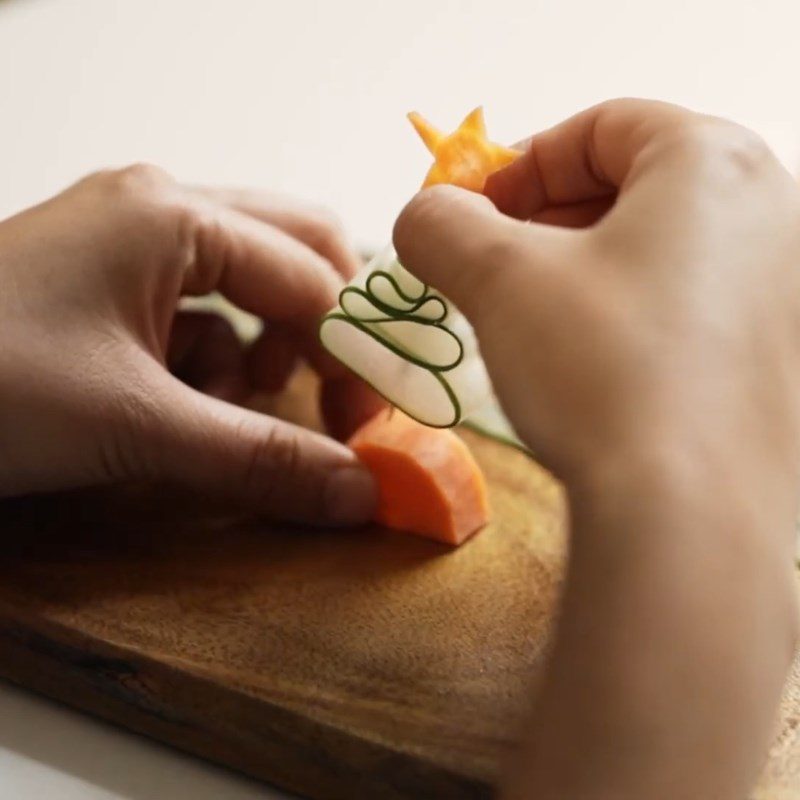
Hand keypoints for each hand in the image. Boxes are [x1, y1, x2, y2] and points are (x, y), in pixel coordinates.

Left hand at [0, 166, 379, 523]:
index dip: (356, 358)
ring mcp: (135, 242)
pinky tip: (185, 404)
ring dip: (266, 351)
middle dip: (324, 335)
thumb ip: (258, 459)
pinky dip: (215, 362)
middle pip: (298, 253)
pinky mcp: (114, 282)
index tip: (374, 429)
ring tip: (235, 406)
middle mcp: (163, 209)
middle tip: (333, 405)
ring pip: (253, 284)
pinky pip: (202, 312)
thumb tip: (357, 495)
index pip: (315, 279)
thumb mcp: (133, 427)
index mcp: (175, 216)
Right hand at [395, 100, 799, 798]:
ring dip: (581, 270)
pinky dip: (627, 314)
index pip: (601, 126)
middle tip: (489, 267)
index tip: (472, 214)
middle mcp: (772, 214)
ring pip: (660, 250)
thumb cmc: (602, 369)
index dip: (521, 163)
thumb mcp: (498, 278)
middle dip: (545, 221)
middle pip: (634, 185)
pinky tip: (587, 364)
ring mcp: (785, 291)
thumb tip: (423, 217)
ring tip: (528, 320)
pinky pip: (688, 306)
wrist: (687, 515)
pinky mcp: (778, 359)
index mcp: (713, 162)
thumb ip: (441, 224)